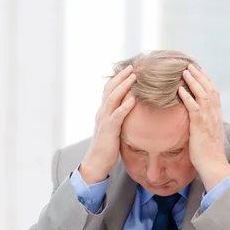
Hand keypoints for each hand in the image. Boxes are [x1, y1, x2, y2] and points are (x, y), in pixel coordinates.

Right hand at [79, 65, 136, 183]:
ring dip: (123, 86)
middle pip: (110, 89)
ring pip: (112, 98)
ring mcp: (104, 120)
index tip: (128, 69)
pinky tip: (133, 99)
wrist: (96, 162)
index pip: (108, 90)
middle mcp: (102, 113)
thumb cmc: (107, 147)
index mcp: (103, 112)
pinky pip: (117, 115)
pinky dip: (125, 106)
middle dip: (121, 77)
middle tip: (132, 66)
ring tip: (133, 76)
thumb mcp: (113, 128)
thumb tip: (131, 109)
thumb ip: (119, 117)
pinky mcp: (108, 130)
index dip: (117, 79)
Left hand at [178, 64, 229, 191]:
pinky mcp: (200, 125)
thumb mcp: (207, 134)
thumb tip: (196, 118)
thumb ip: (203, 123)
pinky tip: (180, 89)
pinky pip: (194, 107)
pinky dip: (187, 97)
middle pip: (209, 89)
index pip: (213, 92)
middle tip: (190, 65)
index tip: (199, 71)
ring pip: (202, 94)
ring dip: (193, 81)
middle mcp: (214, 114)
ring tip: (184, 71)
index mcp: (217, 115)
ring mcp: (208, 119)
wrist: (213, 164)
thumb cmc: (208, 153)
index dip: (206, 80)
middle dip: (200, 76)